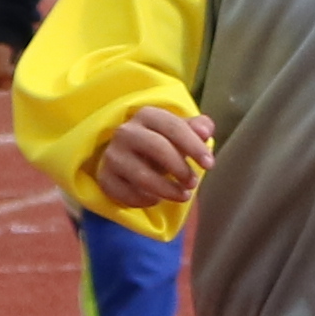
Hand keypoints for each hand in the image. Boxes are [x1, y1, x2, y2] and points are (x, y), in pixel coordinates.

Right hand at [89, 103, 214, 207]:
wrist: (131, 157)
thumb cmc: (163, 142)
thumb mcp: (181, 132)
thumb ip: (197, 128)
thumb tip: (204, 130)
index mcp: (147, 115)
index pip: (173, 127)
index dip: (193, 146)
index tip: (209, 164)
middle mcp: (125, 132)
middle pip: (157, 148)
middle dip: (180, 168)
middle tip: (194, 183)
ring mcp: (112, 155)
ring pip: (141, 176)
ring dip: (167, 189)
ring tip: (183, 195)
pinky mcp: (105, 178)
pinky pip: (127, 194)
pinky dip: (146, 200)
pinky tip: (157, 199)